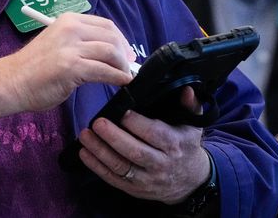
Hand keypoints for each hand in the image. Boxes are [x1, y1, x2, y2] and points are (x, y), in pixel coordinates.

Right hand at [6, 13, 131, 111]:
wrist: (11, 82)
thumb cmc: (33, 68)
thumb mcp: (58, 44)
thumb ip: (80, 44)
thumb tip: (110, 53)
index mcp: (68, 20)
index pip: (105, 24)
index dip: (121, 40)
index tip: (127, 53)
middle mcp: (70, 28)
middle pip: (111, 36)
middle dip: (125, 53)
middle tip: (129, 67)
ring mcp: (71, 47)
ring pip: (111, 52)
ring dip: (123, 66)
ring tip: (124, 76)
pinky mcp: (72, 66)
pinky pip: (104, 70)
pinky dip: (117, 77)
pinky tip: (121, 83)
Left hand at [77, 86, 210, 203]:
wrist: (190, 182)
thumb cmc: (186, 147)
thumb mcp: (193, 125)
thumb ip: (190, 105)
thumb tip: (186, 88)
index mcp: (174, 145)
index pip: (154, 134)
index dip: (137, 123)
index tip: (122, 111)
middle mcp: (160, 164)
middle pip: (135, 152)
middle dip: (114, 137)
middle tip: (97, 123)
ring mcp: (146, 179)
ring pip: (121, 167)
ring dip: (100, 151)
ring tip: (85, 135)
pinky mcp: (134, 189)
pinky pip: (113, 179)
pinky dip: (97, 167)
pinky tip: (84, 153)